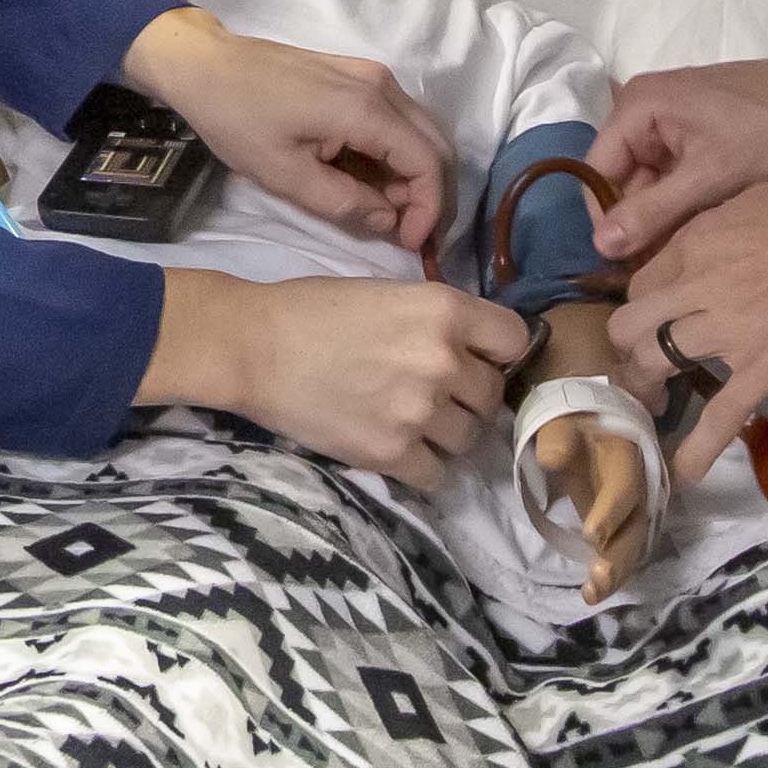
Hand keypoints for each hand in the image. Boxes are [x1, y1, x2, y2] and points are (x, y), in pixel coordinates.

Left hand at [123, 6, 454, 255]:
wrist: (207, 65)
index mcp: (366, 109)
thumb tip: (388, 222)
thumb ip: (344, 204)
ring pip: (422, 133)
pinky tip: (371, 180)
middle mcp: (382, 85)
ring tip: (384, 212)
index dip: (429, 210)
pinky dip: (397, 155)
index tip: (409, 243)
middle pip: (437, 146)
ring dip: (414, 176)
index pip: (428, 163)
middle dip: (430, 196)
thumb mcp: (285, 176)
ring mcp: (373, 76)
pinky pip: (399, 120)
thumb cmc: (238, 120)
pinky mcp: (360, 76)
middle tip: (404, 233)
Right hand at [142, 268, 524, 491]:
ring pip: (468, 439)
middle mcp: (443, 361)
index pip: (515, 340)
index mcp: (445, 310)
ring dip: (447, 435)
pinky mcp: (392, 453)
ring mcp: (420, 411)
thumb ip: (438, 322)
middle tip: (431, 394)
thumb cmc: (312, 310)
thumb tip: (474, 354)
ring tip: (410, 423)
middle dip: (467, 397)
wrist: (253, 348)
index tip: (475, 359)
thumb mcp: (389, 293)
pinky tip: (397, 448)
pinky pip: (436, 474)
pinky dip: (422, 466)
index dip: (495, 351)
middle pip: (492, 395)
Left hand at [525, 404, 658, 595]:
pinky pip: (626, 549)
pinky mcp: (626, 521)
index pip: (624, 486)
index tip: (591, 535)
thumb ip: (558, 437)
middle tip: (597, 579)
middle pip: (637, 525)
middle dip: (619, 555)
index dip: (611, 511)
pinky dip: (614, 572)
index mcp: (626, 455)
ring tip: (592, 593)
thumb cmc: (572, 417)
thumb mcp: (563, 417)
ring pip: (635, 543)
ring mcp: (635, 506)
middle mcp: (640, 484)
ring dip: (618, 571)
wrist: (591, 412)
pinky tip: (594, 592)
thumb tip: (549, 458)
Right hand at [586, 51, 767, 262]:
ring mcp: (669, 123)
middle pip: (622, 180)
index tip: (628, 264)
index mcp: (637, 107)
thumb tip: (601, 245)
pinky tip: (702, 230)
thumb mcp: (711, 176)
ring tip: (688, 252)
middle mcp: (643, 110)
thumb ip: (653, 211)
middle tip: (663, 267)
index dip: (608, 219)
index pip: (597, 172)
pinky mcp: (693, 137)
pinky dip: (684, 203)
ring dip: (665, 216)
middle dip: (641, 222)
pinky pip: (672, 177)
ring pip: (649, 184)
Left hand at [609, 170, 767, 476]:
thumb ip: (717, 234)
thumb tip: (706, 257)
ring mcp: (730, 329)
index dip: (645, 306)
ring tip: (653, 405)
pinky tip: (683, 472)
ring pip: (657, 362)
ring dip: (649, 387)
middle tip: (643, 365)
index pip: (642, 282)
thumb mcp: (752, 201)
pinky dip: (698, 449)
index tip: (657, 321)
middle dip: (629, 348)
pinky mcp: (767, 367)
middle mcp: (699, 284)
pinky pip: (721, 414)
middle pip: (631, 324)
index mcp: (697, 241)